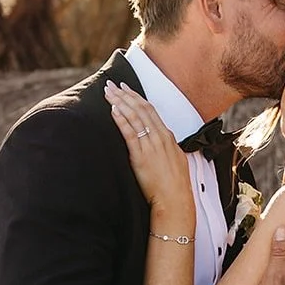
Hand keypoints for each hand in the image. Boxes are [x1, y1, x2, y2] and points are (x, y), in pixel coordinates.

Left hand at [105, 82, 192, 218]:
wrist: (174, 199)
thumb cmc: (175, 184)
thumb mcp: (176, 160)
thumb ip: (167, 148)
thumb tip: (161, 141)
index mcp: (168, 136)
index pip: (151, 110)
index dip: (136, 97)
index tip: (126, 88)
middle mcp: (160, 137)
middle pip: (141, 109)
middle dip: (125, 94)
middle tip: (112, 84)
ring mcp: (150, 145)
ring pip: (134, 117)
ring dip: (120, 102)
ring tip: (108, 93)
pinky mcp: (141, 156)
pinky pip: (130, 133)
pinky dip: (121, 120)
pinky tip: (113, 110)